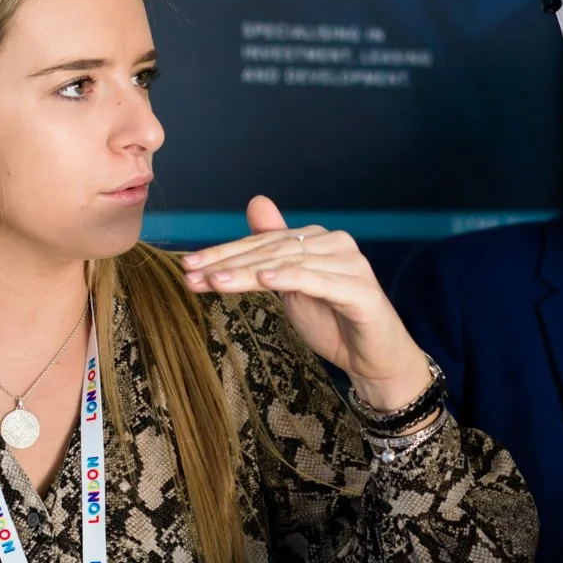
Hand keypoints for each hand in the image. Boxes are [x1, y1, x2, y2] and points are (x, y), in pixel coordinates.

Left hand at [181, 196, 431, 407]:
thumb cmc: (333, 322)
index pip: (263, 243)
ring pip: (288, 264)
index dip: (225, 253)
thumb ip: (273, 250)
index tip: (189, 266)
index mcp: (318, 239)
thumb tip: (256, 202)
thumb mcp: (292, 286)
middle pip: (272, 251)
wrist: (373, 359)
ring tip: (214, 281)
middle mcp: (336, 243)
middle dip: (228, 263)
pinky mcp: (360, 290)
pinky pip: (317, 280)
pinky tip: (263, 279)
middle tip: (192, 273)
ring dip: (246, 273)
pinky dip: (289, 278)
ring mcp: (350, 264)